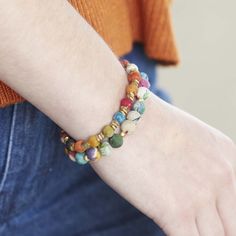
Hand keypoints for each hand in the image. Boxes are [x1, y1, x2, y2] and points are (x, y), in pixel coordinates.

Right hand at [91, 92, 235, 235]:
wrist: (116, 110)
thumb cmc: (143, 123)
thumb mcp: (186, 139)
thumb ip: (198, 165)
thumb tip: (192, 187)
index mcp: (228, 156)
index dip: (224, 217)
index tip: (211, 219)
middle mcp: (223, 175)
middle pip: (232, 226)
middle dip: (215, 230)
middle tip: (193, 226)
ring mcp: (200, 195)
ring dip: (197, 234)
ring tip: (178, 226)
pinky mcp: (174, 211)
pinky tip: (167, 228)